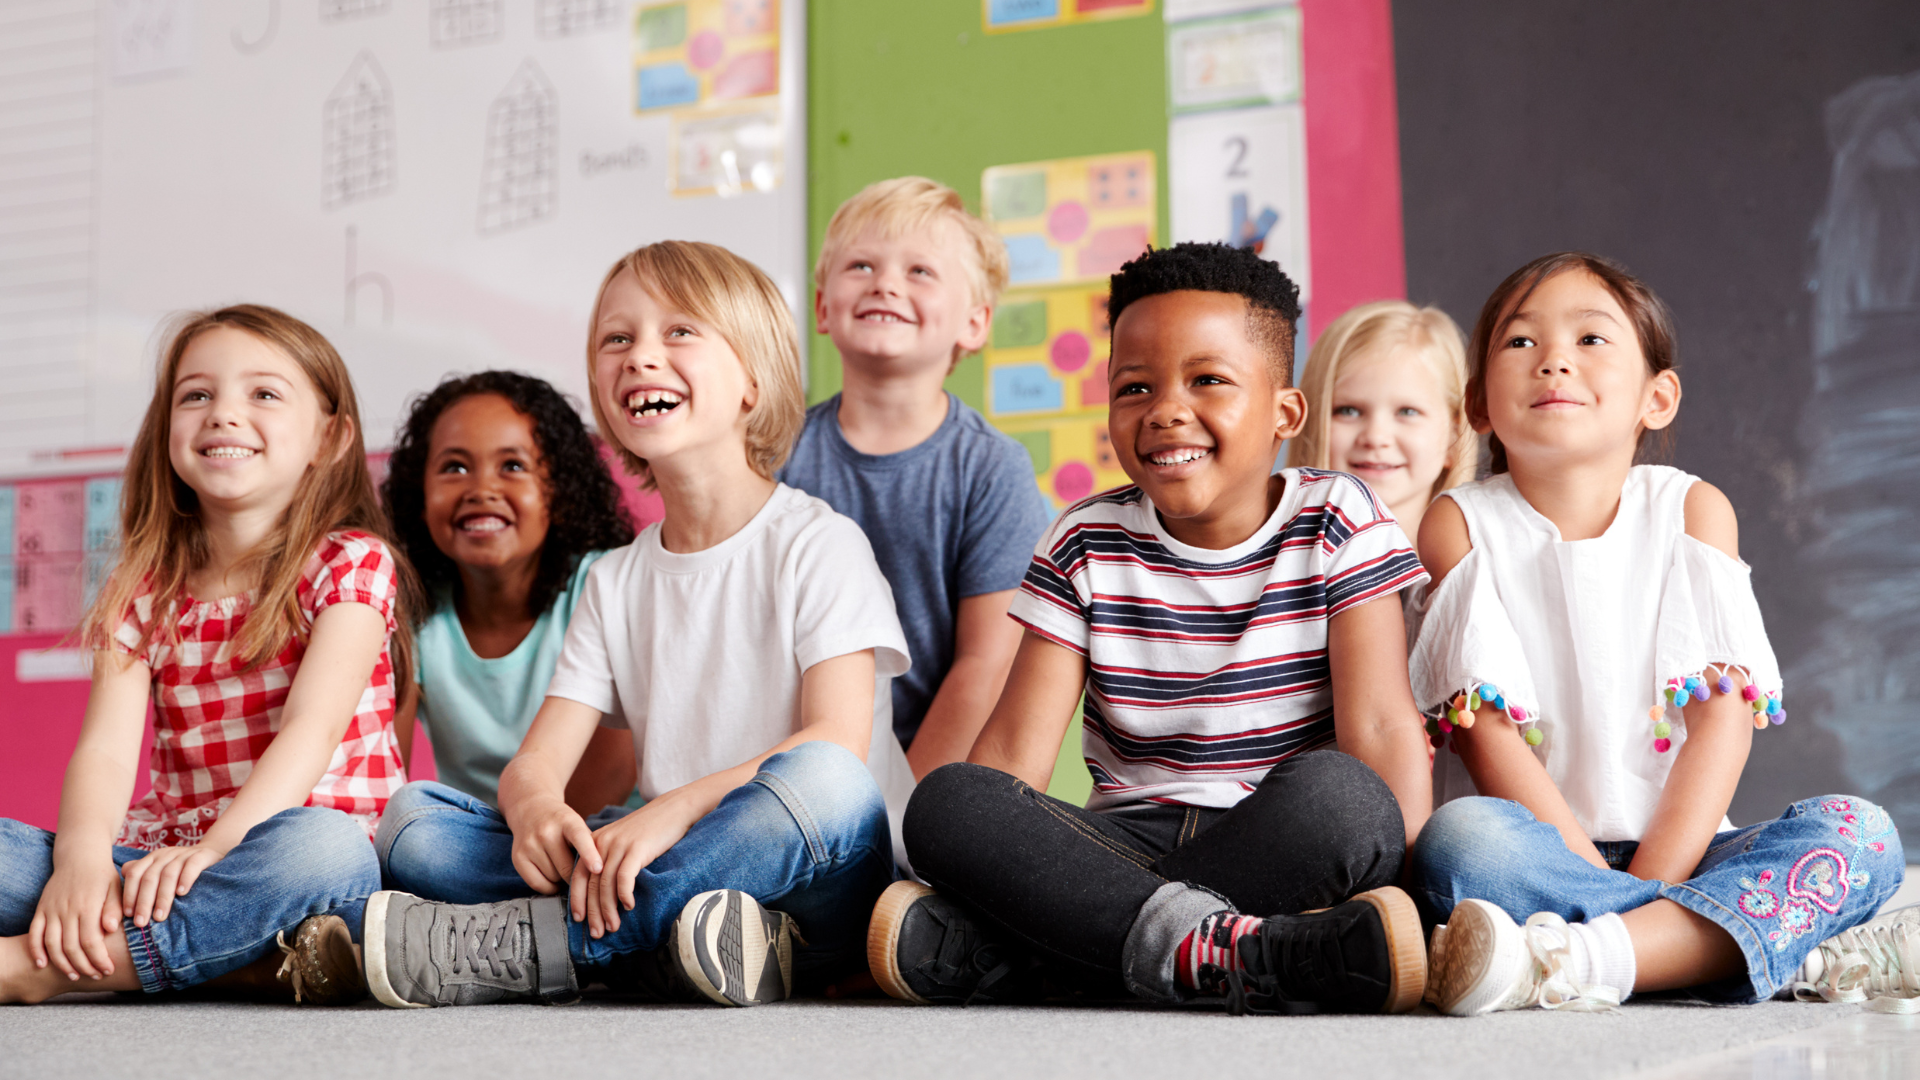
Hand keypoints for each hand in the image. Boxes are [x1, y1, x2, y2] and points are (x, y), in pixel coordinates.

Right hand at [28, 854, 124, 981]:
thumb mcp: (116, 888)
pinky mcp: (41, 909)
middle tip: (95, 976)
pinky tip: (42, 964)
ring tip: (74, 975)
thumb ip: (114, 908)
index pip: (91, 940)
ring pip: (52, 944)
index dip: (99, 959)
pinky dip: (35, 950)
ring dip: (61, 963)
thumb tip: (111, 929)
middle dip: (84, 966)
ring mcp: (51, 910)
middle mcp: (67, 909)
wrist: (80, 856)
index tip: (108, 970)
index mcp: (88, 905)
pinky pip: (34, 933)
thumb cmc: (103, 875)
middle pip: (71, 947)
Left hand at [120, 843, 226, 927]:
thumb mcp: (159, 871)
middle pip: (149, 877)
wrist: (211, 853)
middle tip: (141, 922)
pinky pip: (191, 866)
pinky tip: (182, 893)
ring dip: (162, 897)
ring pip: (168, 874)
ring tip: (160, 917)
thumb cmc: (180, 870)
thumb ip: (140, 878)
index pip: (134, 874)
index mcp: (151, 859)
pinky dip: (185, 879)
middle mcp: (164, 855)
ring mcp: (182, 854)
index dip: (129, 894)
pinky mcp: (201, 856)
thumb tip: (119, 896)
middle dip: (143, 902)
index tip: (129, 915)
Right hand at [508, 795, 600, 895]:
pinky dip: (548, 887)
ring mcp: (529, 845)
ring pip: (553, 878)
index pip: (579, 838)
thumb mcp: (578, 824)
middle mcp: (546, 831)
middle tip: (578, 871)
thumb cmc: (562, 822)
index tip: (598, 869)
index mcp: (567, 820)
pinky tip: (552, 877)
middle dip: (576, 875)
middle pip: (566, 868)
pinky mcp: (518, 858)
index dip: (589, 854)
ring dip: (561, 879)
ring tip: (561, 866)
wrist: (531, 809)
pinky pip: (538, 884)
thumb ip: (590, 844)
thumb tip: (597, 873)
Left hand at [572, 796, 695, 936]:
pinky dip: (624, 895)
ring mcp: (619, 845)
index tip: (579, 920)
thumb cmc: (649, 831)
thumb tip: (601, 894)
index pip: (579, 877)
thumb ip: (608, 861)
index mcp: (594, 843)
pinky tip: (629, 906)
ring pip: (606, 884)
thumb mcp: (621, 842)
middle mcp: (602, 843)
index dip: (577, 901)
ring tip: (613, 926)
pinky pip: (625, 877)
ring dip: (608, 910)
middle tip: (597, 933)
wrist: (673, 809)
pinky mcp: (636, 848)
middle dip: (593, 912)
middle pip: (592, 884)